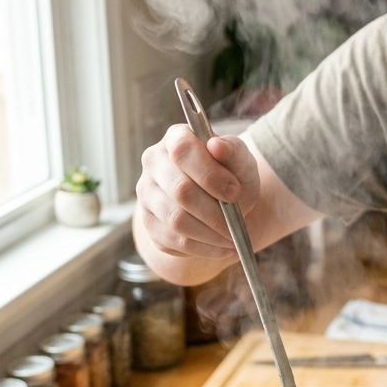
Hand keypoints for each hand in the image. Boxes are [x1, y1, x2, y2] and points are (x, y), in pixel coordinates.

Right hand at [136, 124, 260, 260]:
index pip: (183, 151)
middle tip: (236, 225)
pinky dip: (203, 248)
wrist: (219, 203)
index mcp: (176, 138)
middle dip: (214, 212)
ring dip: (210, 234)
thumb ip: (233, 151)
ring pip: (176, 219)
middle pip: (180, 190)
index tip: (235, 192)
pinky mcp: (148, 222)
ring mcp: (146, 193)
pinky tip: (222, 248)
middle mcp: (154, 162)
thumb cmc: (230, 176)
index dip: (210, 174)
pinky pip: (174, 240)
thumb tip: (216, 145)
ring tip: (232, 239)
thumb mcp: (240, 162)